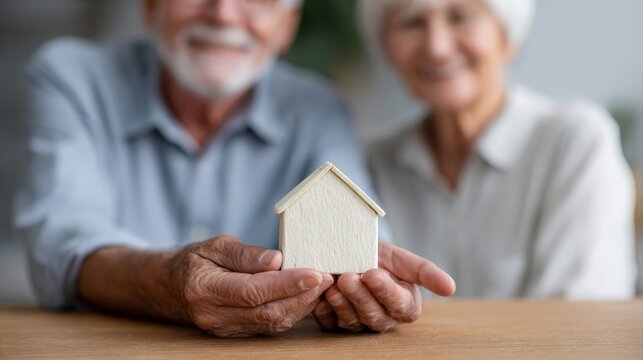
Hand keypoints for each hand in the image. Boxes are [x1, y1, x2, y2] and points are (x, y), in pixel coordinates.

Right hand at [166, 235, 333, 336]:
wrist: (169, 287)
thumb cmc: (195, 261)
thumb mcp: (215, 246)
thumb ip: (245, 254)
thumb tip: (277, 260)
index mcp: (204, 288)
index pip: (253, 290)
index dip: (287, 284)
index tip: (314, 272)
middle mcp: (213, 315)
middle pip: (267, 312)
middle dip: (302, 296)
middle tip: (327, 277)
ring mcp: (224, 329)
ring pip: (271, 323)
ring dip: (301, 306)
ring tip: (321, 285)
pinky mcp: (235, 334)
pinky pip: (268, 326)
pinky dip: (291, 312)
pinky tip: (305, 297)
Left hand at [312, 242, 454, 331]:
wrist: (347, 251)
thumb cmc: (377, 254)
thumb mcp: (401, 258)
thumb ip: (425, 272)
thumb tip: (451, 288)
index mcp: (404, 305)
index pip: (399, 305)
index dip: (386, 291)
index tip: (373, 273)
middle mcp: (382, 317)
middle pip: (374, 316)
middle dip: (360, 296)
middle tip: (348, 277)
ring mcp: (357, 322)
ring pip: (352, 322)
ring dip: (342, 304)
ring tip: (332, 285)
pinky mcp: (334, 322)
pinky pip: (329, 323)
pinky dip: (323, 310)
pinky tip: (320, 296)